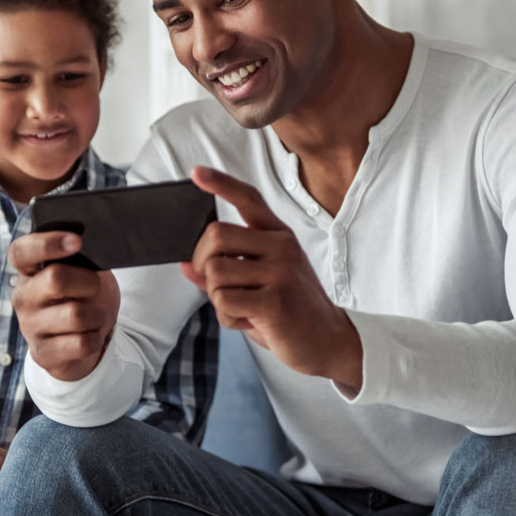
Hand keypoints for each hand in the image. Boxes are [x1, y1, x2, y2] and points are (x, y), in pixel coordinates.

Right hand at [8, 232, 119, 380]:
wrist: (81, 341)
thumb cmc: (81, 297)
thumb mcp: (81, 271)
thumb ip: (79, 258)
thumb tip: (95, 249)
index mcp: (28, 271)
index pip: (22, 252)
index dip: (47, 243)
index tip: (77, 240)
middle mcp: (23, 297)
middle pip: (55, 279)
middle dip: (88, 282)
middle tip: (95, 287)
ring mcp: (30, 326)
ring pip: (75, 314)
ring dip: (97, 314)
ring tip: (96, 315)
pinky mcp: (43, 353)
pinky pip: (81, 343)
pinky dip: (96, 338)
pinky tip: (91, 335)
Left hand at [182, 166, 362, 386]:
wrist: (330, 342)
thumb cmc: (290, 311)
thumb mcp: (261, 283)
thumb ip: (226, 271)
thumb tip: (186, 265)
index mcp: (279, 236)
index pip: (248, 198)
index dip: (220, 184)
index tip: (196, 173)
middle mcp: (282, 246)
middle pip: (216, 235)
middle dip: (202, 262)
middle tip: (217, 287)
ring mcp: (282, 272)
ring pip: (215, 272)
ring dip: (216, 298)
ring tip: (242, 310)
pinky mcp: (276, 302)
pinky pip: (224, 302)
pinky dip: (227, 319)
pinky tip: (249, 322)